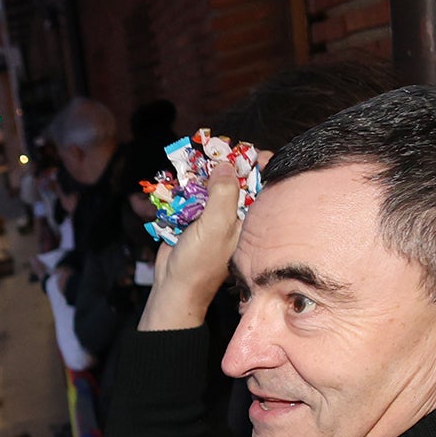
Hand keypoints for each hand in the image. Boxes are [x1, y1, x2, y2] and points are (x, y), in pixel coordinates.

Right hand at [140, 161, 245, 332]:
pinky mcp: (194, 216)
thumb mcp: (215, 226)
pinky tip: (178, 180)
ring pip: (211, 182)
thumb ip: (223, 194)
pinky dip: (184, 185)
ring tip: (191, 162)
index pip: (262, 182)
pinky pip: (192, 193)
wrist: (173, 286)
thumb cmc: (199, 263)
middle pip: (235, 176)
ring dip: (200, 172)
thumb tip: (225, 165)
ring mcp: (213, 213)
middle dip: (222, 162)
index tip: (246, 150)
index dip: (257, 163)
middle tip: (212, 152)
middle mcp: (234, 213)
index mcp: (248, 216)